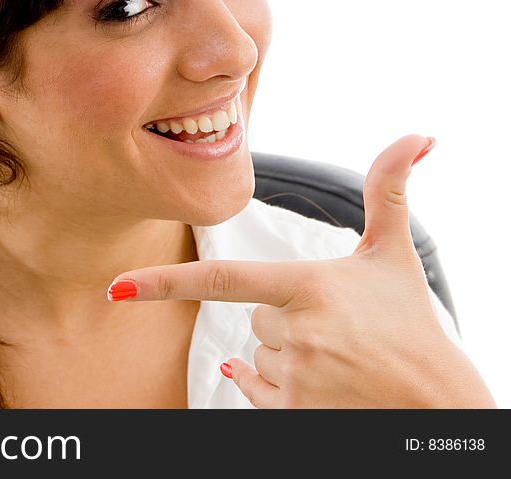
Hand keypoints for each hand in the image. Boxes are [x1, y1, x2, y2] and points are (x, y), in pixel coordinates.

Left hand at [107, 134, 494, 407]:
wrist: (438, 406)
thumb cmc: (412, 325)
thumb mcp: (395, 255)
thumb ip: (389, 191)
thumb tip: (419, 135)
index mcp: (308, 288)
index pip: (221, 282)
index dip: (161, 284)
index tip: (114, 289)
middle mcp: (297, 334)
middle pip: (253, 318)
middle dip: (282, 317)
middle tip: (334, 327)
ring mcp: (295, 380)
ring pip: (255, 353)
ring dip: (286, 353)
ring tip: (336, 359)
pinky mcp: (293, 417)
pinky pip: (250, 387)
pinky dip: (270, 384)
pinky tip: (313, 383)